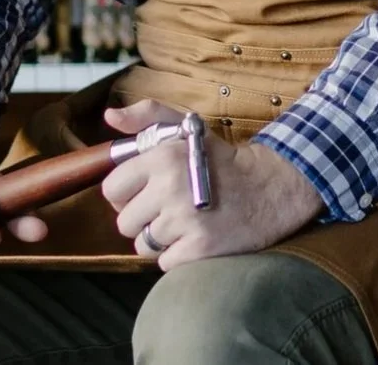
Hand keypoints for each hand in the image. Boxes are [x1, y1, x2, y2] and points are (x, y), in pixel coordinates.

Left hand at [101, 100, 324, 270]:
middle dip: (142, 217)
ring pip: (142, 244)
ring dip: (159, 238)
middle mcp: (169, 189)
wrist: (268, 187)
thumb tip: (110, 116)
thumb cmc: (220, 159)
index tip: (143, 190)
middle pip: (124, 223)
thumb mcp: (185, 127)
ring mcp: (184, 222)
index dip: (125, 192)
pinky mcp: (198, 249)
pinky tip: (194, 236)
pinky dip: (176, 254)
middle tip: (166, 207)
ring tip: (182, 222)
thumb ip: (146, 116)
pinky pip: (164, 262)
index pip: (111, 189)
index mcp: (162, 158)